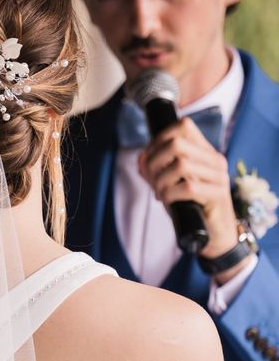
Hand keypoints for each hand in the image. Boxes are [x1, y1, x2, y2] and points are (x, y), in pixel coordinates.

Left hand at [137, 118, 241, 268]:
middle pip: (176, 144)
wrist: (213, 235)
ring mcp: (219, 177)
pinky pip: (188, 186)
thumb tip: (140, 158)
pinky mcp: (219, 195)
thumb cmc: (190, 206)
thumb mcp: (168, 183)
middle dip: (154, 161)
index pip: (183, 126)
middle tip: (151, 178)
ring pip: (181, 164)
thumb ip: (154, 169)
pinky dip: (169, 193)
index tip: (149, 157)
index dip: (159, 138)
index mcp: (204, 151)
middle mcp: (214, 160)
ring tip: (159, 191)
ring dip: (160, 179)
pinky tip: (166, 200)